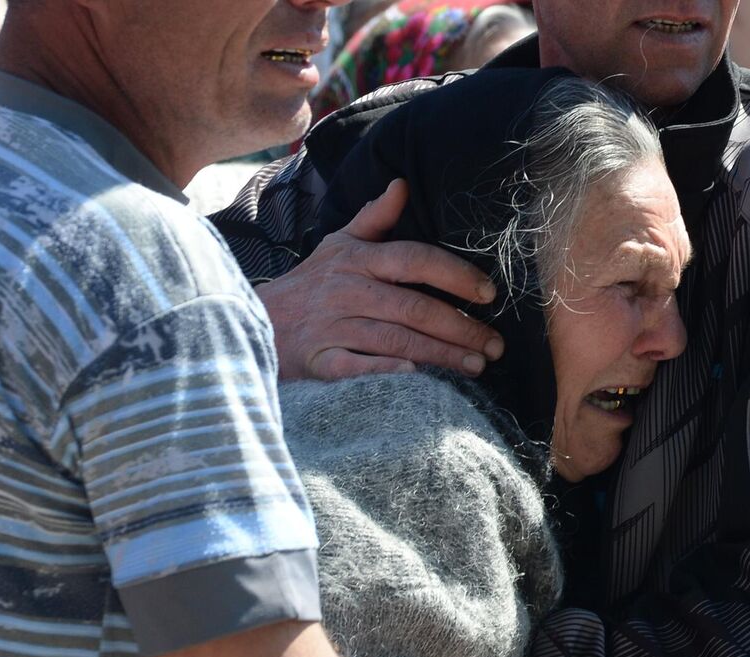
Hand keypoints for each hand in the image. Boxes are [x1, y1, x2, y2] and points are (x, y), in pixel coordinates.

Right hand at [255, 179, 504, 380]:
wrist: (254, 321)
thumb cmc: (310, 284)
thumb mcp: (337, 244)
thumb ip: (375, 218)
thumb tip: (402, 185)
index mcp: (357, 260)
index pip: (415, 260)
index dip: (455, 275)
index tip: (489, 294)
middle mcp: (347, 291)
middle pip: (414, 308)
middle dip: (460, 328)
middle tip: (495, 345)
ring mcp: (332, 327)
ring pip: (396, 341)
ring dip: (441, 356)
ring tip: (477, 366)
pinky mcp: (319, 360)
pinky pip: (359, 367)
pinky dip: (388, 371)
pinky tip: (419, 378)